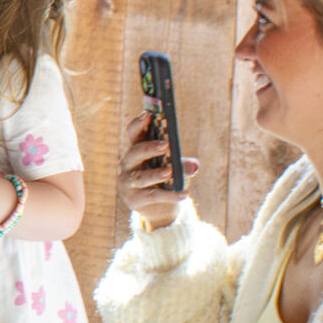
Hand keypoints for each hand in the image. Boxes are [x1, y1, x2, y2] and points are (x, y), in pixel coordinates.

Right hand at [117, 110, 197, 228]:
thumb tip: (194, 165)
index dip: (138, 124)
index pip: (133, 134)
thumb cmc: (164, 180)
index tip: (148, 114)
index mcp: (136, 151)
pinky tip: (184, 194)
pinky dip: (169, 195)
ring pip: (141, 177)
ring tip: (170, 172)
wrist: (158, 207)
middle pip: (134, 153)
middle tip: (165, 144)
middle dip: (148, 148)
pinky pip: (152, 196)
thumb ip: (182, 164)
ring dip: (156, 174)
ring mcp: (127, 183)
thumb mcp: (174, 168)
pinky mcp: (133, 199)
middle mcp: (127, 165)